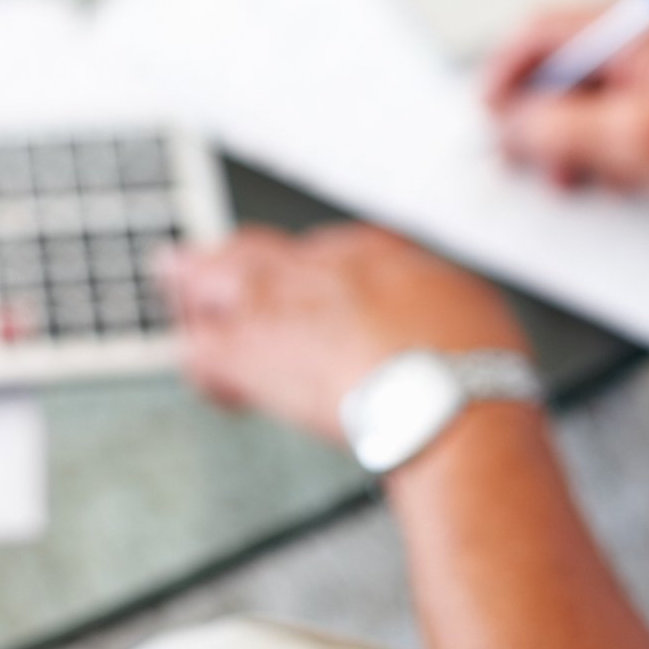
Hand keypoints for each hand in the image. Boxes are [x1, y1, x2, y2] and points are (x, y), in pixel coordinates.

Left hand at [159, 224, 528, 444]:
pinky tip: (211, 380)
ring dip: (193, 289)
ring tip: (176, 289)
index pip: (320, 248)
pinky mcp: (252, 353)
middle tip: (201, 266)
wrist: (447, 400)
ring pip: (212, 278)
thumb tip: (439, 311)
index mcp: (376, 252)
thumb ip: (436, 300)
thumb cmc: (471, 365)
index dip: (300, 269)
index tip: (295, 285)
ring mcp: (281, 304)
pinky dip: (202, 366)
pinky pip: (201, 352)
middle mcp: (321, 266)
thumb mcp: (471, 307)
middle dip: (228, 259)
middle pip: (255, 250)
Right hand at [483, 6, 648, 196]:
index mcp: (629, 24)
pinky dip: (601, 141)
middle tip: (527, 163)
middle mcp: (637, 30)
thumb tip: (508, 123)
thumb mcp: (631, 139)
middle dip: (537, 115)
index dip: (503, 73)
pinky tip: (616, 176)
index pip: (538, 28)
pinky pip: (612, 108)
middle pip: (555, 63)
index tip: (489, 118)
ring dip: (567, 136)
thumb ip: (560, 128)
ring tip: (574, 181)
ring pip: (581, 91)